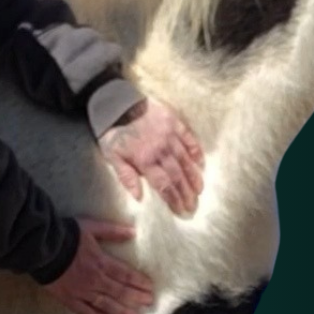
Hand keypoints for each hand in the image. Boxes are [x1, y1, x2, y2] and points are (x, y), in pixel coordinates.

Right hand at [41, 217, 152, 313]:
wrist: (42, 248)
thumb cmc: (67, 235)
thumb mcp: (92, 228)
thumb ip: (112, 231)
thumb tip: (132, 232)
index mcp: (101, 262)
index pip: (125, 275)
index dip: (139, 282)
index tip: (150, 288)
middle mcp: (95, 280)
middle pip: (119, 291)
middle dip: (135, 297)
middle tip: (148, 303)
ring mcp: (82, 291)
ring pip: (106, 304)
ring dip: (121, 310)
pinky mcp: (69, 299)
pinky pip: (85, 311)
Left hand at [99, 98, 204, 213]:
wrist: (116, 103)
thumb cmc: (113, 132)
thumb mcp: (112, 157)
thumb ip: (126, 177)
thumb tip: (139, 198)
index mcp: (145, 160)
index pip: (163, 185)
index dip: (173, 199)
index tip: (181, 210)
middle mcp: (160, 149)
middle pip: (177, 175)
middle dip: (186, 193)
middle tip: (193, 206)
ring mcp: (169, 135)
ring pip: (185, 160)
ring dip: (194, 176)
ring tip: (200, 190)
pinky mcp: (174, 122)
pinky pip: (189, 139)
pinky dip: (196, 151)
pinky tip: (201, 163)